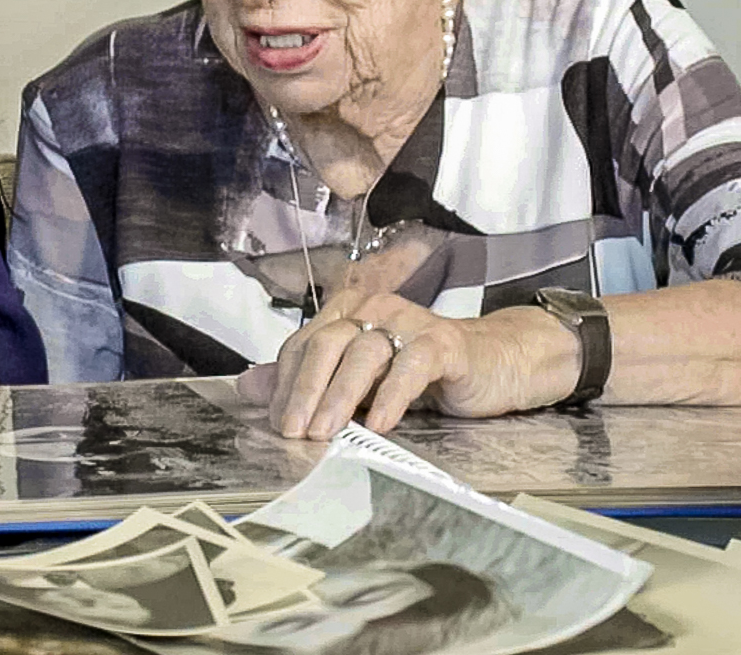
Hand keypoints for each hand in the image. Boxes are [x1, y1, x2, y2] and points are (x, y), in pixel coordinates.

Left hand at [235, 290, 556, 439]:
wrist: (492, 363)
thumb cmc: (421, 373)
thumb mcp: (358, 380)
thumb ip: (307, 380)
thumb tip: (248, 386)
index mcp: (347, 311)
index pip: (303, 344)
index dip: (286, 384)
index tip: (276, 422)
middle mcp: (373, 308)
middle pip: (326, 345)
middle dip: (305, 391)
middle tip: (292, 431)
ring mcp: (409, 322)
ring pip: (363, 353)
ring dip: (340, 397)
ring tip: (325, 432)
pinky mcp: (443, 343)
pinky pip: (410, 366)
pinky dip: (391, 396)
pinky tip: (379, 424)